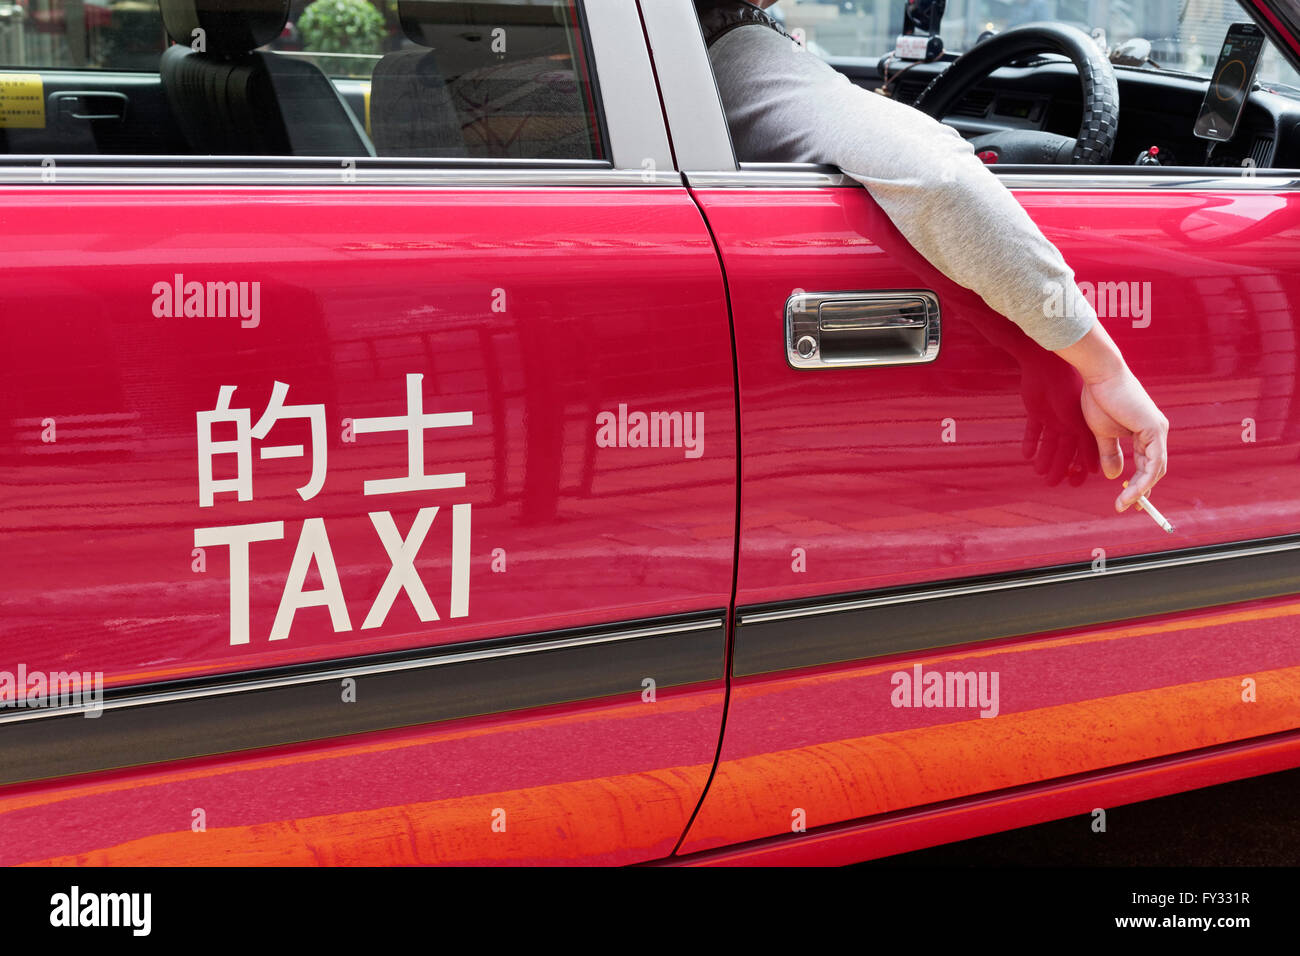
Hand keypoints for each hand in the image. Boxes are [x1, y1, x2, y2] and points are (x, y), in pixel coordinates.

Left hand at [1019, 358, 1098, 486]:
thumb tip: (1101, 472)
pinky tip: (1027, 456)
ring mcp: (1053, 416)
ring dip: (1044, 459)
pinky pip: (1032, 430)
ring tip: (1040, 474)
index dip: (1081, 467)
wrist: (1048, 365)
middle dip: (1060, 467)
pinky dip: (1029, 442)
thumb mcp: (1082, 423)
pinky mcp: (1035, 410)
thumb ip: (1091, 447)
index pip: (1084, 451)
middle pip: (1064, 450)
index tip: (1077, 483)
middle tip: (1055, 484)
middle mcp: (1069, 421)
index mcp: (1084, 423)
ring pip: (1048, 443)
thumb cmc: (1069, 391)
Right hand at [1079, 368, 1168, 511]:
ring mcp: (1158, 430)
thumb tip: (1114, 476)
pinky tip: (1131, 491)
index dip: (1137, 484)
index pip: (1147, 464)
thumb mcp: (1102, 433)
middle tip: (1125, 507)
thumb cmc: (1099, 398)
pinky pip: (1153, 462)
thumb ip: (1110, 453)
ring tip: (1125, 504)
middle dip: (1141, 492)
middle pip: (1154, 470)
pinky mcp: (1154, 429)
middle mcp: (1156, 432)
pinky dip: (1144, 480)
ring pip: (1155, 470)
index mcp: (1146, 432)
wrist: (1100, 376)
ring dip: (1141, 490)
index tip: (1125, 500)